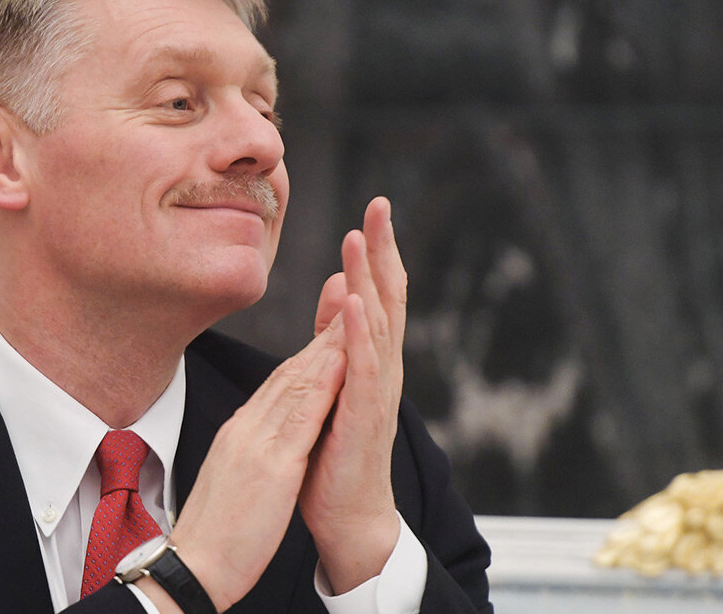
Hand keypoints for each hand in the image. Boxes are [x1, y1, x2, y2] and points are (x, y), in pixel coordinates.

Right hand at [163, 313, 348, 610]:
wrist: (192, 567)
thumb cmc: (213, 534)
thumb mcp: (233, 479)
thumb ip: (249, 452)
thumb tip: (264, 439)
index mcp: (240, 433)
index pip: (279, 384)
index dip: (307, 354)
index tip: (331, 330)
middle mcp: (247, 429)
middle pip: (289, 374)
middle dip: (320, 338)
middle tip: (347, 300)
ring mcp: (256, 444)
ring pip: (296, 385)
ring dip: (326, 348)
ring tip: (351, 317)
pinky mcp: (270, 467)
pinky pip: (300, 419)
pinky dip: (322, 387)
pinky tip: (340, 363)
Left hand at [300, 196, 406, 592]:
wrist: (349, 517)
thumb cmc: (338, 450)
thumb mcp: (335, 379)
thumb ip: (336, 335)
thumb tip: (335, 286)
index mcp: (374, 358)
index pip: (380, 294)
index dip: (378, 252)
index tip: (375, 209)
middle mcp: (383, 369)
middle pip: (387, 299)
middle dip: (382, 251)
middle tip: (380, 205)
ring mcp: (376, 392)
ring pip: (375, 325)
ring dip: (367, 280)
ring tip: (359, 239)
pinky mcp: (361, 417)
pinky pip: (360, 368)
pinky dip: (355, 332)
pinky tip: (349, 301)